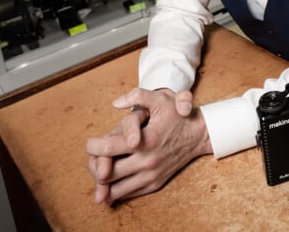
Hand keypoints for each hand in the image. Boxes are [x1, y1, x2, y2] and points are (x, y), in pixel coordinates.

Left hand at [85, 88, 210, 204]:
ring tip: (97, 171)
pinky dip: (115, 191)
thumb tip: (115, 103)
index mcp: (147, 140)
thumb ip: (137, 95)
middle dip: (93, 166)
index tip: (90, 143)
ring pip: (116, 188)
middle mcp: (148, 161)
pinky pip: (129, 193)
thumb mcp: (160, 100)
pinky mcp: (155, 184)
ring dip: (101, 183)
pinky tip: (108, 185)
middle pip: (107, 173)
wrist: (198, 136)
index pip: (109, 149)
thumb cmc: (176, 116)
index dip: (93, 147)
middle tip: (91, 158)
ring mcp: (152, 175)